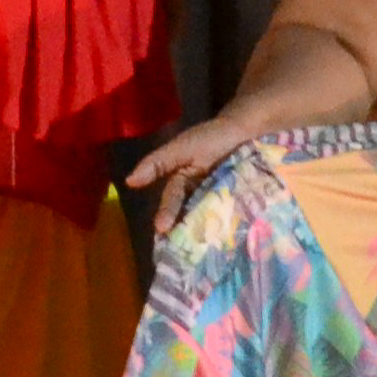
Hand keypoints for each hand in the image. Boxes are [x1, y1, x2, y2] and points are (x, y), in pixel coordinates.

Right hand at [127, 112, 262, 234]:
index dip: (167, 212)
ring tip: (206, 246)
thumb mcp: (181, 148)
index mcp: (182, 183)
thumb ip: (157, 164)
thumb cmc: (210, 137)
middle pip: (189, 214)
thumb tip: (129, 181)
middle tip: (183, 246)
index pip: (172, 200)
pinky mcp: (237, 204)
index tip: (161, 228)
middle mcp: (197, 196)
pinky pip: (230, 216)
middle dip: (186, 229)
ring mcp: (218, 201)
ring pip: (209, 218)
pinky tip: (229, 235)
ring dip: (207, 230)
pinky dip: (229, 224)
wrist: (246, 130)